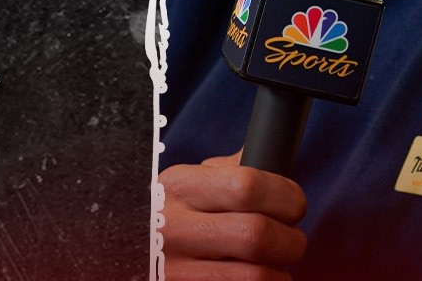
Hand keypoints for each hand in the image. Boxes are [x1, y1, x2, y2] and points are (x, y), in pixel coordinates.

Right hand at [158, 153, 307, 280]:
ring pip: (258, 274)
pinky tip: (260, 276)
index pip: (246, 186)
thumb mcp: (183, 184)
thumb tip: (269, 152)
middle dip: (291, 238)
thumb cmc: (165, 214)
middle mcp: (174, 228)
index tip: (293, 202)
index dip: (285, 195)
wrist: (128, 249)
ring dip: (281, 268)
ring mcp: (177, 269)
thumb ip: (226, 172)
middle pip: (257, 234)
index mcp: (177, 187)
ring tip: (275, 260)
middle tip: (291, 236)